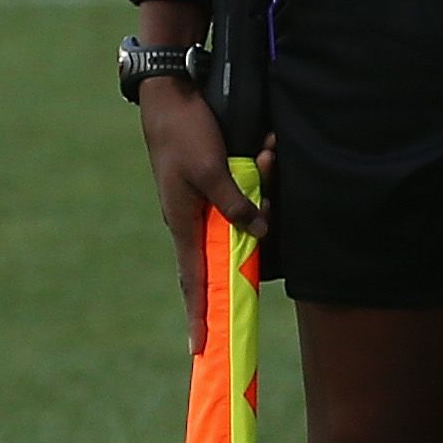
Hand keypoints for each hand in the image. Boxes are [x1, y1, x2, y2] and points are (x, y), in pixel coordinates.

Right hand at [139, 78, 262, 351]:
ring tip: (267, 150)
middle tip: (266, 199)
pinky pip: (249, 187)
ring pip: (248, 211)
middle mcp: (195, 219)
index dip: (199, 312)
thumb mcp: (211, 170)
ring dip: (265, 184)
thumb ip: (236, 203)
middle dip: (257, 227)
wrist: (174, 96)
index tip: (200, 346)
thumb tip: (260, 234)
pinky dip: (262, 170)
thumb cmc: (186, 134)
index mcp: (185, 223)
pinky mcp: (218, 181)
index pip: (194, 279)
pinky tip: (268, 145)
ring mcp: (206, 201)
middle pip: (232, 244)